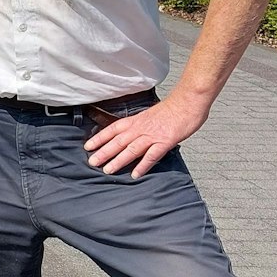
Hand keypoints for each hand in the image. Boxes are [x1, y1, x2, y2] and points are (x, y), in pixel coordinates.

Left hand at [84, 94, 209, 177]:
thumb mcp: (150, 115)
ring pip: (131, 149)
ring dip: (118, 160)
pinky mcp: (165, 142)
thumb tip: (132, 135)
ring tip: (108, 170)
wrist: (188, 101)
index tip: (88, 146)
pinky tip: (135, 174)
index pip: (113, 129)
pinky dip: (143, 165)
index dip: (100, 138)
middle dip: (104, 152)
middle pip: (118, 141)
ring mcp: (153, 135)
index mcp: (136, 121)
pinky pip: (152, 155)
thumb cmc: (172, 108)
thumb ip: (140, 125)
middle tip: (92, 162)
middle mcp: (141, 128)